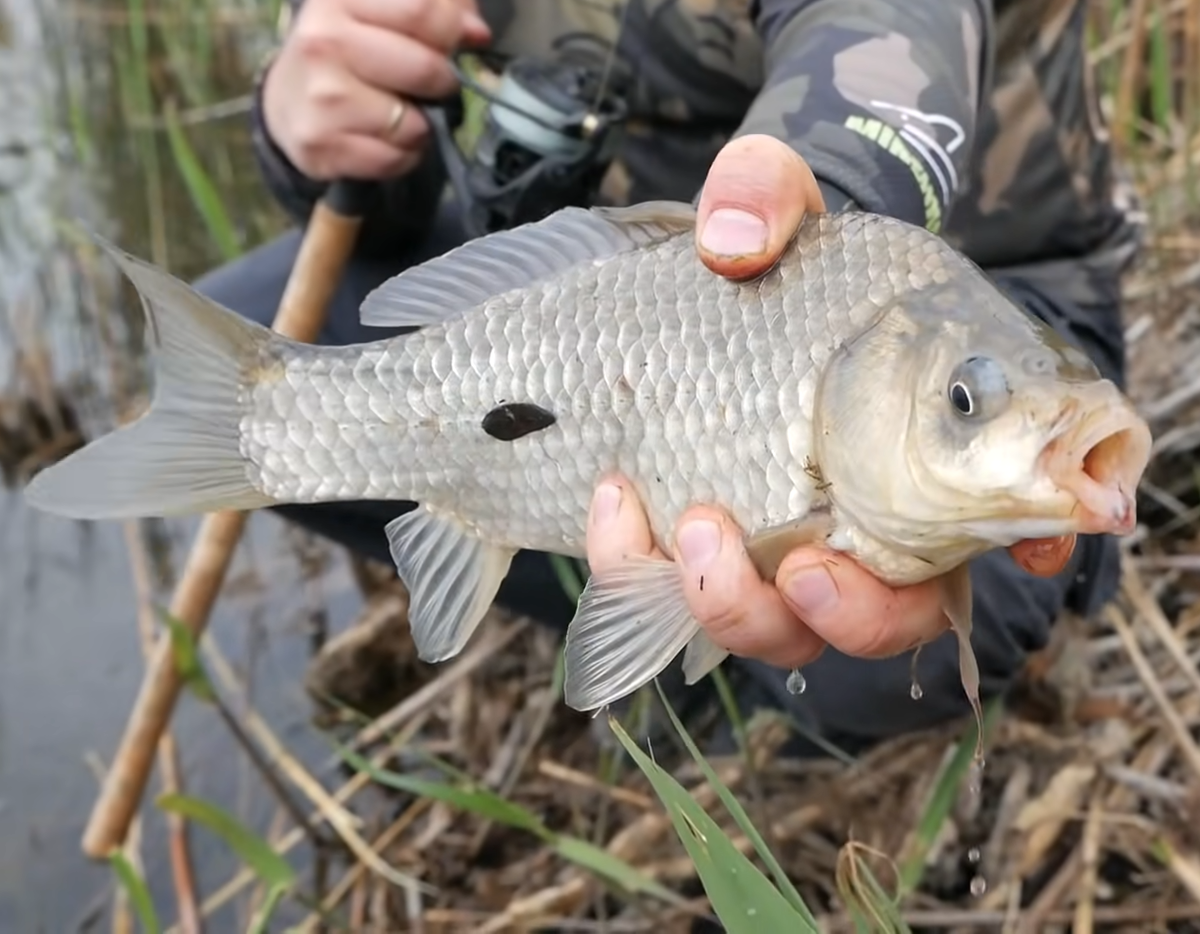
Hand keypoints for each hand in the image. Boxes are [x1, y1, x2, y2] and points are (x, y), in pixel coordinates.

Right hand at [262, 0, 490, 180]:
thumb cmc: (345, 54)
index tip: (460, 42)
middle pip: (426, 68)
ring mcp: (321, 97)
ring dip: (420, 127)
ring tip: (397, 115)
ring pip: (414, 124)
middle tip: (427, 88)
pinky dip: (402, 157)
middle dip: (441, 84)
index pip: (424, 11)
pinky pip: (395, 160)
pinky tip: (384, 141)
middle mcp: (324, 42)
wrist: (286, 102)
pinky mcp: (321, 146)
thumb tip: (476, 32)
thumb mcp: (378, 16)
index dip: (454, 31)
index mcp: (341, 0)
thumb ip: (433, 13)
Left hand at [583, 134, 1076, 671]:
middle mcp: (867, 513)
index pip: (1005, 517)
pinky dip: (642, 569)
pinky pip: (676, 597)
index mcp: (922, 441)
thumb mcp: (771, 195)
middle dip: (848, 614)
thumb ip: (761, 191)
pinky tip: (615, 498)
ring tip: (693, 528)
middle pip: (887, 616)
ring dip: (740, 607)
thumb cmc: (767, 250)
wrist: (702, 284)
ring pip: (787, 631)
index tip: (1032, 546)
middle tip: (800, 568)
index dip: (1027, 546)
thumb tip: (734, 243)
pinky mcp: (704, 548)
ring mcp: (784, 542)